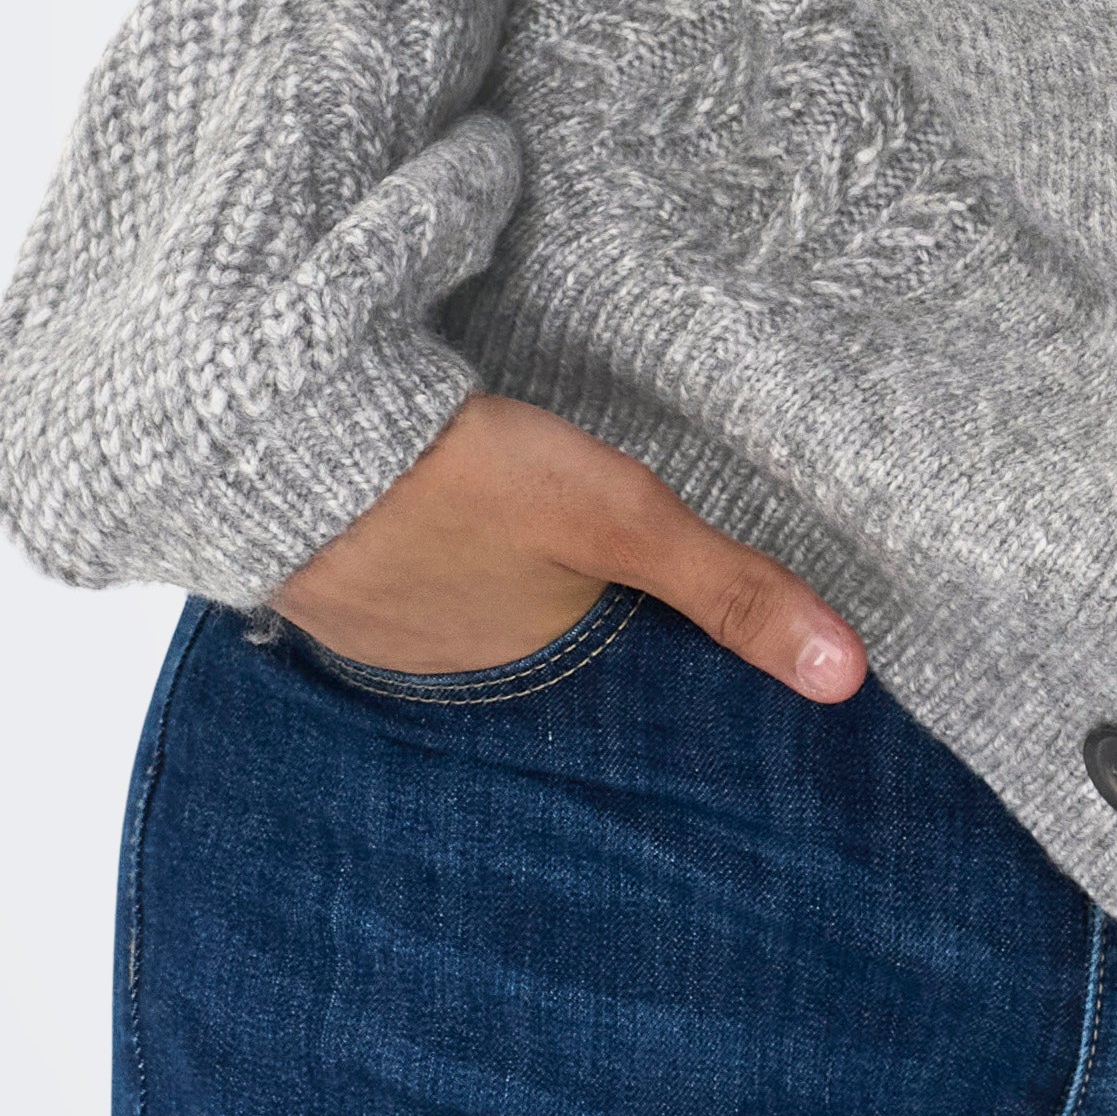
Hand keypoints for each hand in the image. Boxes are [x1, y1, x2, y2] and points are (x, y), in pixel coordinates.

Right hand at [273, 390, 868, 700]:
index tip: (678, 645)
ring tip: (522, 548)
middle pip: (533, 650)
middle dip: (570, 625)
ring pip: (463, 613)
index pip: (608, 686)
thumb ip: (730, 590)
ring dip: (491, 587)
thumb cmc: (453, 477)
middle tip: (599, 581)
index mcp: (516, 679)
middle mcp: (439, 675)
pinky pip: (395, 577)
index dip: (644, 659)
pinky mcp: (322, 569)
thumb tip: (846, 677)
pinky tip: (435, 519)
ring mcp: (371, 625)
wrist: (270, 429)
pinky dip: (424, 554)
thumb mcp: (617, 521)